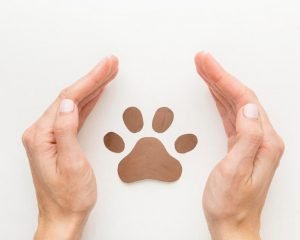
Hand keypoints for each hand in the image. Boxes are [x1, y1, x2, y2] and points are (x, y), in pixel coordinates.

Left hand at [22, 56, 118, 239]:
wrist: (63, 217)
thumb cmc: (68, 197)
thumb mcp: (72, 165)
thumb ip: (67, 131)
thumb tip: (70, 103)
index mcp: (42, 136)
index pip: (69, 98)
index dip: (90, 80)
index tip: (106, 67)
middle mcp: (42, 133)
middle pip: (70, 96)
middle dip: (93, 78)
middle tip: (110, 64)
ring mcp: (50, 136)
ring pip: (74, 103)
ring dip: (92, 87)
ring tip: (107, 73)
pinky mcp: (59, 140)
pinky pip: (75, 114)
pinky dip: (88, 101)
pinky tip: (96, 94)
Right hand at [195, 52, 283, 239]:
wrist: (232, 225)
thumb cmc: (232, 204)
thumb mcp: (235, 171)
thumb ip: (247, 137)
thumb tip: (249, 107)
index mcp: (264, 141)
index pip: (244, 100)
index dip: (224, 79)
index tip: (207, 64)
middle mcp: (261, 138)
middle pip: (240, 97)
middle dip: (219, 76)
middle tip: (202, 60)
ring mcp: (252, 141)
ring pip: (234, 104)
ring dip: (218, 86)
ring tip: (204, 70)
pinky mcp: (240, 145)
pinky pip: (230, 115)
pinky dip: (220, 101)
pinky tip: (213, 93)